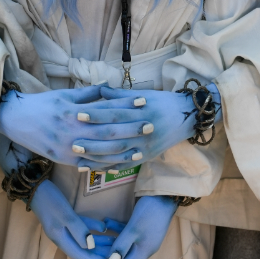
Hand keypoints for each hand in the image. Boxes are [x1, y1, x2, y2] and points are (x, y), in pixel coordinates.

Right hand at [0, 86, 148, 167]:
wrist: (15, 120)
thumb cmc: (42, 104)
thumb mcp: (64, 94)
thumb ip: (89, 94)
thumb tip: (109, 86)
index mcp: (75, 113)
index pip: (106, 109)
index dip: (126, 105)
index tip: (144, 101)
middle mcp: (73, 132)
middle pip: (108, 132)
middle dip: (131, 129)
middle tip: (150, 125)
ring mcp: (68, 148)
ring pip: (101, 152)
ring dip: (123, 152)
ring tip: (141, 149)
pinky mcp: (64, 159)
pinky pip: (89, 164)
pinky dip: (105, 165)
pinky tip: (120, 164)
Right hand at [28, 180, 117, 258]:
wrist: (35, 187)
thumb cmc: (50, 200)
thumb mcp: (65, 214)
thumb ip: (78, 229)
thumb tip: (90, 246)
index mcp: (60, 238)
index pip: (79, 255)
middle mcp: (62, 236)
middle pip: (83, 250)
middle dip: (99, 253)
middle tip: (116, 256)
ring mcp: (63, 228)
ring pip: (84, 239)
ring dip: (99, 242)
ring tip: (115, 242)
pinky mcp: (66, 219)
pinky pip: (82, 228)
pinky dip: (92, 229)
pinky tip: (104, 228)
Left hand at [73, 84, 220, 168]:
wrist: (187, 116)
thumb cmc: (162, 102)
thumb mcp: (143, 94)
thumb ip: (120, 95)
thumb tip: (98, 89)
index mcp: (142, 111)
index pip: (115, 113)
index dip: (97, 114)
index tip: (78, 114)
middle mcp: (144, 129)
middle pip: (115, 136)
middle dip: (92, 139)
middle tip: (72, 140)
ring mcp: (146, 145)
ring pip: (119, 153)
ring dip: (98, 156)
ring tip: (79, 157)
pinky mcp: (148, 156)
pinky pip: (127, 164)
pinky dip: (110, 167)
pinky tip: (95, 169)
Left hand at [92, 196, 176, 258]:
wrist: (166, 195)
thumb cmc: (150, 212)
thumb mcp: (133, 229)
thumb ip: (120, 247)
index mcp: (144, 251)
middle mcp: (144, 247)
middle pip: (122, 257)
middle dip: (105, 256)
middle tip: (89, 255)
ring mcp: (144, 238)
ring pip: (122, 245)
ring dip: (108, 242)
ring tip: (93, 239)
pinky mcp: (142, 229)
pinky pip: (126, 235)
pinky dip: (116, 231)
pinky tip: (106, 223)